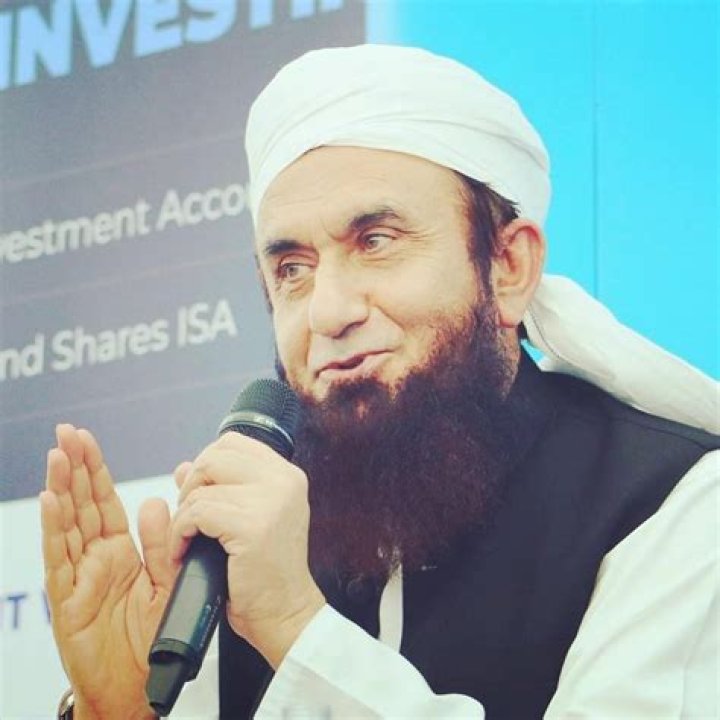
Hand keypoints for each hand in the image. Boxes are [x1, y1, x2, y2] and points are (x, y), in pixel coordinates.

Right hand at [40, 424, 176, 719]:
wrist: (141, 686)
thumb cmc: (151, 637)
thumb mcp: (166, 582)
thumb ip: (160, 543)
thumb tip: (154, 501)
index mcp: (120, 551)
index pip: (105, 501)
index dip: (95, 470)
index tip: (87, 440)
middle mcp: (96, 558)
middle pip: (81, 504)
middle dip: (74, 467)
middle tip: (67, 432)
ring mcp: (79, 577)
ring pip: (67, 524)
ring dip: (61, 488)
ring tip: (57, 455)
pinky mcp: (68, 600)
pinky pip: (60, 559)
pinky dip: (55, 530)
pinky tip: (51, 502)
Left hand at [170, 432, 325, 667]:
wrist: (286, 614)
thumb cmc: (266, 572)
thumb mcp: (249, 519)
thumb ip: (221, 488)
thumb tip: (184, 467)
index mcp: (287, 476)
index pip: (233, 443)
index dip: (206, 464)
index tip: (201, 493)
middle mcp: (283, 481)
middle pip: (214, 457)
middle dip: (191, 486)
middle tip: (189, 518)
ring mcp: (270, 501)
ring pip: (200, 488)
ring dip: (182, 516)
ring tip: (186, 541)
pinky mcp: (252, 526)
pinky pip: (196, 513)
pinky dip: (179, 534)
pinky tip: (184, 553)